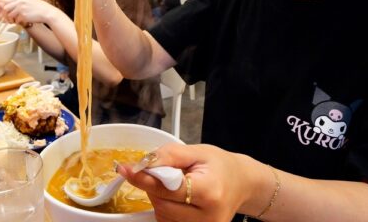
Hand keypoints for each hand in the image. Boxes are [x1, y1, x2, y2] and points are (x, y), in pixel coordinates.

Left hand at [0, 0, 58, 26]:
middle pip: (5, 8)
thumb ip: (19, 2)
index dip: (2, 6)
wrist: (47, 12)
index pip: (6, 0)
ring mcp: (21, 8)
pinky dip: (18, 22)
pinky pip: (16, 20)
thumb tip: (8, 7)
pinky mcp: (23, 15)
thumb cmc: (39, 8)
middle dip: (5, 14)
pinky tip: (23, 21)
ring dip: (11, 19)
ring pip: (9, 15)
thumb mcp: (28, 1)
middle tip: (8, 19)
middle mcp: (20, 1)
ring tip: (15, 20)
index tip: (0, 10)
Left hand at [118, 144, 258, 221]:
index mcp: (209, 191)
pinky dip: (166, 209)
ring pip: (162, 216)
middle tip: (164, 173)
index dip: (145, 179)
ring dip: (160, 199)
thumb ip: (169, 155)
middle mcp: (207, 216)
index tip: (126, 169)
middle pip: (162, 205)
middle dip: (154, 187)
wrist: (241, 184)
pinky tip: (177, 199)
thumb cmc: (220, 166)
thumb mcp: (197, 151)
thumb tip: (143, 163)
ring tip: (176, 186)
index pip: (168, 188)